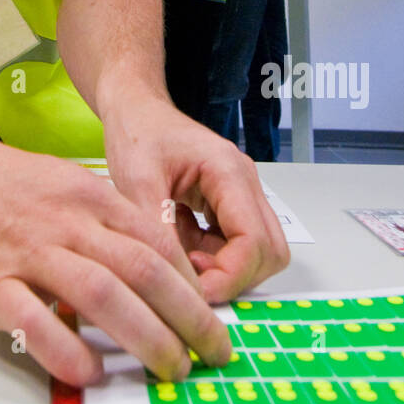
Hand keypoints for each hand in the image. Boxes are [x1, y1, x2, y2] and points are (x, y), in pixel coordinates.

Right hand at [0, 134, 233, 387]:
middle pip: (142, 270)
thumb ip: (110, 223)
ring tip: (171, 368)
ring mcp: (30, 253)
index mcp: (91, 198)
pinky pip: (37, 323)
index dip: (192, 284)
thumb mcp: (72, 184)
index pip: (157, 241)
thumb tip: (156, 272)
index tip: (210, 314)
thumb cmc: (12, 185)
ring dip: (146, 337)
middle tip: (211, 350)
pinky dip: (69, 352)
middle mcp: (68, 223)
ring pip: (102, 295)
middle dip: (187, 317)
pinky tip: (92, 373)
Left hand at [102, 94, 289, 304]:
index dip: (229, 277)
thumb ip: (157, 230)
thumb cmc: (136, 132)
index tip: (194, 293)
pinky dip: (210, 254)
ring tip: (178, 252)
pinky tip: (179, 238)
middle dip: (233, 276)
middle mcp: (244, 183)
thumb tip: (175, 280)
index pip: (254, 242)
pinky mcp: (227, 204)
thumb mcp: (136, 181)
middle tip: (190, 277)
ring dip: (221, 266)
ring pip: (255, 252)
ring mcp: (240, 194)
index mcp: (228, 172)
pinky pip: (234, 244)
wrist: (135, 110)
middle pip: (268, 252)